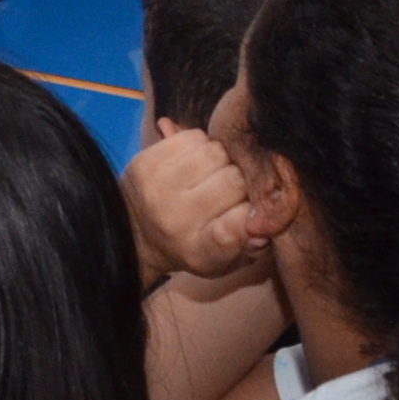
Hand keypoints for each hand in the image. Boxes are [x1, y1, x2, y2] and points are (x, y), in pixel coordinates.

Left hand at [127, 121, 262, 281]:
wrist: (135, 232)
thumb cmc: (191, 246)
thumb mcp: (222, 261)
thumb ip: (249, 249)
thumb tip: (263, 228)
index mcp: (197, 252)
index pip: (235, 227)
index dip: (255, 215)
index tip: (255, 213)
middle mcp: (173, 219)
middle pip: (234, 180)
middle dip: (243, 182)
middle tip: (235, 190)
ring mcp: (156, 187)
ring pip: (215, 153)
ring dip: (223, 160)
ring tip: (215, 174)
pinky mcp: (144, 161)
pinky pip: (193, 137)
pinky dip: (202, 145)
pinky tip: (197, 162)